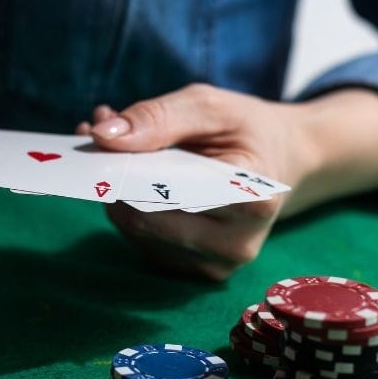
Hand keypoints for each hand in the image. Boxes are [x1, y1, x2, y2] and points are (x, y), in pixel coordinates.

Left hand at [79, 84, 377, 279]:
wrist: (281, 163)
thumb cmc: (246, 131)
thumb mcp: (210, 106)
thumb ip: (158, 118)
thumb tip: (103, 137)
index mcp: (251, 199)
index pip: (169, 194)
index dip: (126, 169)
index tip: (96, 137)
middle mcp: (236, 244)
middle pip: (144, 219)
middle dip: (114, 176)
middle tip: (98, 134)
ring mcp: (214, 265)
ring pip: (135, 233)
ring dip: (116, 193)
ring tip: (120, 151)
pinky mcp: (194, 272)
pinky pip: (141, 244)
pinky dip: (128, 209)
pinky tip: (133, 182)